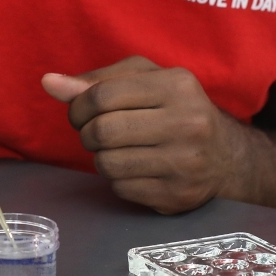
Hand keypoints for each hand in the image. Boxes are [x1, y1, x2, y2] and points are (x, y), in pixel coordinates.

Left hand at [42, 56, 245, 213]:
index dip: (78, 105)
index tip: (80, 112)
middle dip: (87, 133)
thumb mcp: (145, 80)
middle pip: (102, 131)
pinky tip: (134, 167)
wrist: (227, 156)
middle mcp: (187, 123)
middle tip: (95, 132)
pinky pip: (121, 189)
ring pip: (108, 164)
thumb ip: (97, 80)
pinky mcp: (177, 196)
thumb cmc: (175, 108)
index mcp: (177, 85)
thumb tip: (48, 82)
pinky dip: (117, 179)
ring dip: (100, 157)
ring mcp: (185, 163)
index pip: (103, 95)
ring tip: (116, 149)